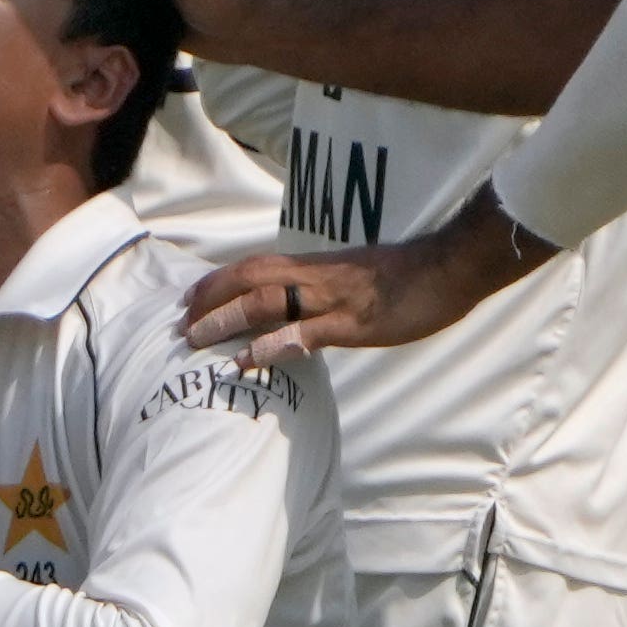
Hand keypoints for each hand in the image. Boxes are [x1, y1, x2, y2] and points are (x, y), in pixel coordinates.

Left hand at [183, 195, 548, 363]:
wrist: (448, 267)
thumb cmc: (407, 275)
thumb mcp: (356, 277)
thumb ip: (325, 288)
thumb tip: (300, 307)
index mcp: (316, 266)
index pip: (255, 267)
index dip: (219, 281)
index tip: (189, 298)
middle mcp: (315, 277)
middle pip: (248, 279)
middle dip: (209, 299)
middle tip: (179, 323)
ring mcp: (332, 300)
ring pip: (266, 302)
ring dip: (226, 320)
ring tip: (197, 340)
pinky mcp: (352, 324)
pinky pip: (304, 334)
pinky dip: (271, 346)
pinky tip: (248, 361)